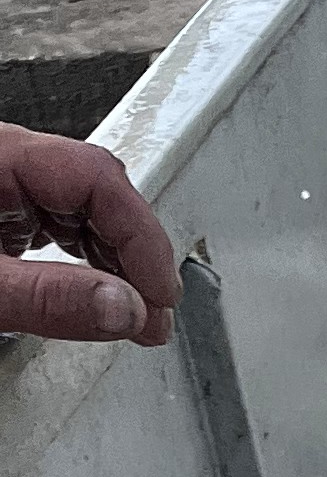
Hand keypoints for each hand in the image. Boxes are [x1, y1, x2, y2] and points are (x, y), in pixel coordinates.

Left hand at [0, 125, 177, 346]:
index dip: (143, 239)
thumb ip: (50, 298)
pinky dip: (90, 263)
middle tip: (155, 315)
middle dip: (138, 257)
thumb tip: (124, 309)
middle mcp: (6, 161)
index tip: (161, 294)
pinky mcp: (0, 210)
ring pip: (85, 212)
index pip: (99, 179)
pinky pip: (60, 227)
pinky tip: (102, 292)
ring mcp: (3, 183)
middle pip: (100, 194)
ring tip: (137, 313)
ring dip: (120, 264)